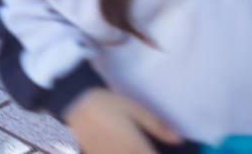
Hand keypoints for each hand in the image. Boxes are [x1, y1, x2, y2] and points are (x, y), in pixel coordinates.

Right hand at [65, 89, 179, 153]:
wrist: (72, 104)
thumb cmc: (105, 103)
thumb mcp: (134, 108)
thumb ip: (156, 125)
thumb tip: (178, 140)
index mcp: (137, 148)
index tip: (163, 151)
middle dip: (147, 153)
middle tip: (146, 148)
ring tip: (132, 148)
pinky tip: (118, 148)